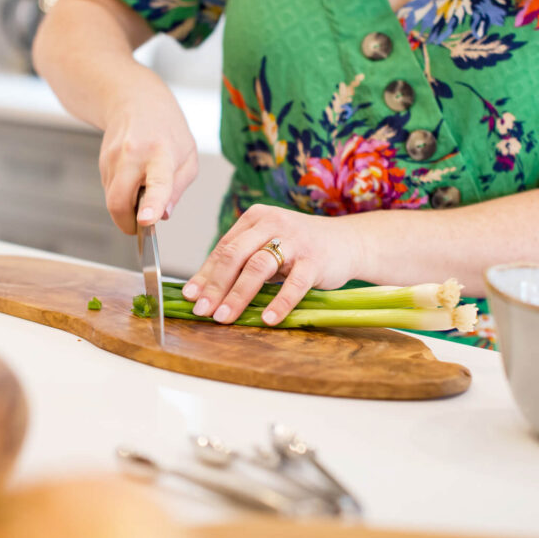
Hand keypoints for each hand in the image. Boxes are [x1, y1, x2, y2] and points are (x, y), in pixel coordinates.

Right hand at [99, 76, 198, 233]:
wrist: (135, 99)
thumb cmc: (167, 128)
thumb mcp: (188, 156)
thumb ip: (178, 188)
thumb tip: (163, 215)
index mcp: (161, 153)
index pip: (156, 183)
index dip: (151, 204)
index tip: (146, 220)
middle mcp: (132, 155)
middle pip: (118, 201)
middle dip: (127, 223)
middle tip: (141, 224)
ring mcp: (113, 158)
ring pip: (112, 199)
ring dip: (125, 206)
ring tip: (142, 187)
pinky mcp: (102, 162)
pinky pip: (110, 190)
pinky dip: (121, 194)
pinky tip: (133, 177)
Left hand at [181, 205, 360, 325]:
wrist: (347, 242)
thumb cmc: (298, 248)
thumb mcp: (266, 246)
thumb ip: (239, 262)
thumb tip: (202, 291)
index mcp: (255, 218)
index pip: (223, 248)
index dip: (204, 274)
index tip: (191, 297)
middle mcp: (272, 223)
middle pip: (235, 255)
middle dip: (215, 285)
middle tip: (202, 311)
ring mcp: (295, 240)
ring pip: (258, 267)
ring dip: (238, 295)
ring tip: (225, 317)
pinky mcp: (315, 259)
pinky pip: (294, 283)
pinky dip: (279, 302)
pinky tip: (267, 319)